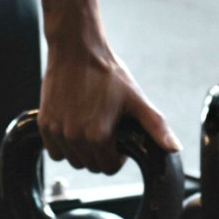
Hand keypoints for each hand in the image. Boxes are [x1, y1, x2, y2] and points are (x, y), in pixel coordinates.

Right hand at [39, 40, 181, 174]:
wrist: (76, 50)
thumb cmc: (107, 73)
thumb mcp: (136, 100)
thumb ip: (156, 127)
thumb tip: (175, 149)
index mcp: (98, 136)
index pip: (109, 168)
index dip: (118, 156)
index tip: (118, 138)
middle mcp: (74, 137)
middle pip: (91, 166)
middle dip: (101, 155)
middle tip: (106, 131)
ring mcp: (57, 131)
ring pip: (72, 160)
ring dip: (82, 151)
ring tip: (90, 127)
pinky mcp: (44, 124)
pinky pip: (54, 151)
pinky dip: (63, 145)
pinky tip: (73, 127)